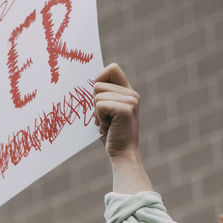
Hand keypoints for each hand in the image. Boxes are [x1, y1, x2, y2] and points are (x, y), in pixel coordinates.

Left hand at [93, 63, 150, 192]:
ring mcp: (131, 101)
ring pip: (97, 95)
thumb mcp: (107, 112)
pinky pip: (100, 105)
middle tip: (104, 119)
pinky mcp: (125, 109)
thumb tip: (90, 83)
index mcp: (129, 92)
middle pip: (98, 84)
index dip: (99, 79)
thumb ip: (103, 96)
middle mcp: (132, 94)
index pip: (111, 68)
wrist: (123, 155)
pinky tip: (108, 127)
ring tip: (107, 124)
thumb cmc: (112, 136)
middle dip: (94, 104)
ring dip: (97, 113)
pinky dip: (99, 118)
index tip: (98, 99)